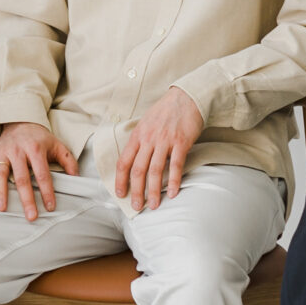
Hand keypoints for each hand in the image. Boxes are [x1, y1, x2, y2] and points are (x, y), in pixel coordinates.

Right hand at [0, 122, 78, 221]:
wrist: (20, 120)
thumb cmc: (39, 138)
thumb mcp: (57, 145)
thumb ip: (68, 161)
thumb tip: (76, 177)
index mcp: (35, 149)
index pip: (42, 174)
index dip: (47, 191)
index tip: (50, 206)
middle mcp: (18, 151)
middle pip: (22, 178)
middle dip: (27, 199)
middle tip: (31, 216)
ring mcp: (4, 152)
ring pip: (2, 174)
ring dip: (1, 192)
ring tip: (2, 208)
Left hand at [115, 87, 204, 210]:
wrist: (186, 97)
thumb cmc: (165, 111)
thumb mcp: (145, 123)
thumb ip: (140, 141)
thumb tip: (134, 159)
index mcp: (137, 136)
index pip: (123, 162)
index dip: (120, 180)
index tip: (120, 193)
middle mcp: (148, 139)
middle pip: (138, 170)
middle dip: (136, 191)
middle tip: (136, 206)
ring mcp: (164, 141)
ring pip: (155, 171)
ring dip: (153, 191)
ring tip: (154, 205)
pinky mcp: (180, 142)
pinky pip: (175, 165)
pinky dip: (174, 181)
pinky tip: (172, 193)